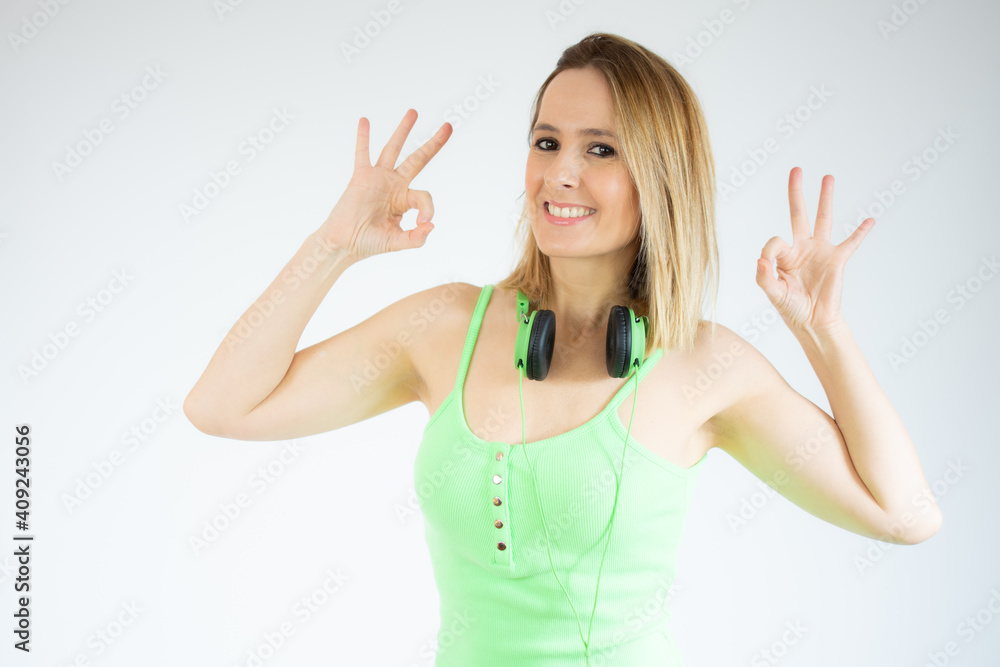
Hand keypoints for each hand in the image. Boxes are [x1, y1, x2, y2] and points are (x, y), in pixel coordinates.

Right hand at [318, 109, 452, 258]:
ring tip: (414, 112)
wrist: (343, 243)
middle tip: (448, 127)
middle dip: (433, 144)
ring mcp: (378, 178)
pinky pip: (362, 153)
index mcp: (405, 200)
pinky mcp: (361, 177)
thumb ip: (416, 238)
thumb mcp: (397, 242)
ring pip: (394, 149)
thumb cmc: (369, 243)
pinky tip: (364, 120)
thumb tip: (431, 225)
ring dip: (403, 130)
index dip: (428, 209)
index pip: (424, 196)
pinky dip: (363, 138)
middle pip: (418, 159)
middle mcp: (394, 185)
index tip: (423, 223)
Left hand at [755, 167, 874, 337]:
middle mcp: (802, 248)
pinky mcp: (837, 260)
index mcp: (784, 256)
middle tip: (796, 170)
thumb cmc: (791, 308)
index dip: (771, 251)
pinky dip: (861, 232)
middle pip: (798, 214)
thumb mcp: (773, 293)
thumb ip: (764, 277)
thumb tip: (760, 259)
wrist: (813, 322)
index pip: (775, 241)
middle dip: (796, 192)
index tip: (769, 265)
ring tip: (827, 177)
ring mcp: (821, 251)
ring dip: (825, 198)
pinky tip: (869, 220)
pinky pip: (851, 242)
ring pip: (824, 219)